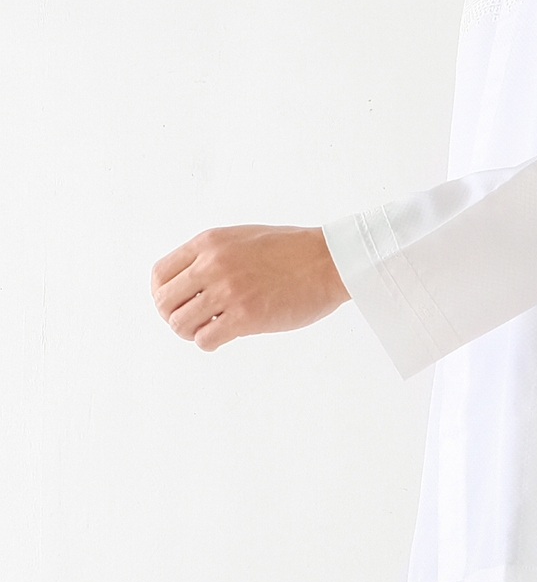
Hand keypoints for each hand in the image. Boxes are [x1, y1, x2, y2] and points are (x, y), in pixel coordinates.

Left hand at [151, 225, 349, 350]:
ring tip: (210, 330)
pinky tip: (225, 337)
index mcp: (210, 243)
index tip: (178, 304)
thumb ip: (214, 254)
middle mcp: (213, 265)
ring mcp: (229, 291)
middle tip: (193, 322)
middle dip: (174, 316)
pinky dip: (209, 343)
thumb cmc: (294, 250)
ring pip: (180, 324)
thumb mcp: (244, 238)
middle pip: (164, 302)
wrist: (330, 261)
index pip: (160, 274)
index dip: (164, 294)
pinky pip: (205, 339)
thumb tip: (190, 281)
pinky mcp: (246, 317)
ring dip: (191, 332)